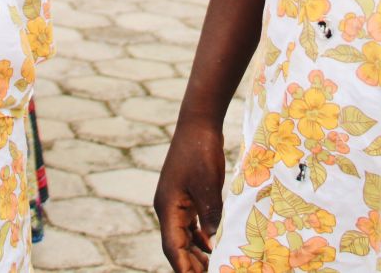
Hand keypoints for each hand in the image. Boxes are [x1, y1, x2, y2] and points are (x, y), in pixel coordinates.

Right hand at [154, 119, 224, 272]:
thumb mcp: (208, 185)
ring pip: (183, 236)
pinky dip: (199, 237)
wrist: (198, 122)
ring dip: (195, 253)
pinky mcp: (185, 194)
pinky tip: (212, 245)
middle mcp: (168, 207)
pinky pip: (190, 223)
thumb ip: (210, 214)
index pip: (173, 246)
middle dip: (190, 264)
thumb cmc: (201, 151)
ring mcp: (175, 201)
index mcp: (167, 207)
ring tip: (211, 267)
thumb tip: (213, 241)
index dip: (183, 267)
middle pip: (177, 244)